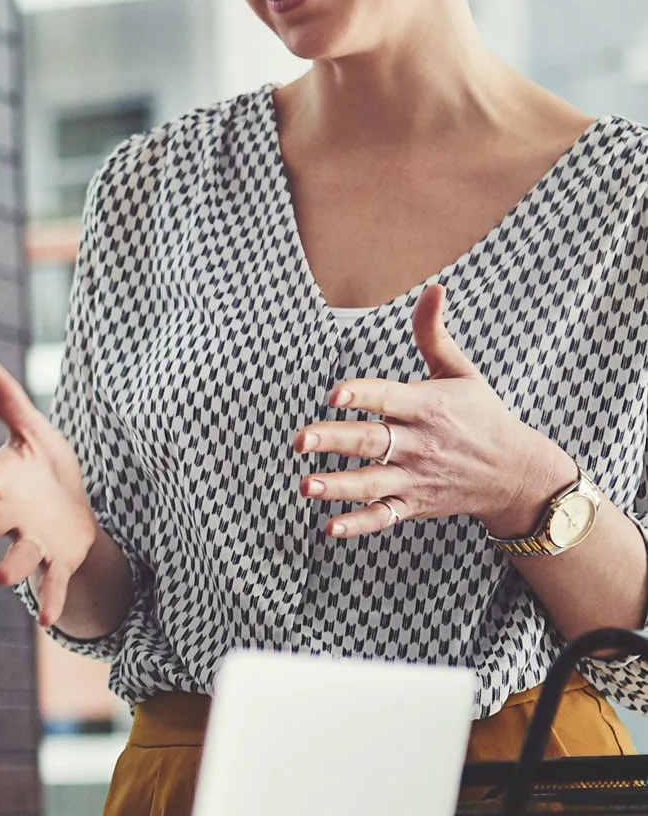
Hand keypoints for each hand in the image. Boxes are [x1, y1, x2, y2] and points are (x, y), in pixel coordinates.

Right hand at [0, 359, 100, 630]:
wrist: (73, 511)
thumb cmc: (44, 471)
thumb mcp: (32, 433)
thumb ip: (8, 403)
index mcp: (3, 482)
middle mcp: (13, 515)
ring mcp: (35, 540)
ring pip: (21, 555)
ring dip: (12, 567)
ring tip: (2, 578)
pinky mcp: (59, 560)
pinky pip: (53, 582)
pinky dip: (51, 599)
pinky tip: (49, 621)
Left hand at [295, 280, 575, 541]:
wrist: (515, 473)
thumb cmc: (481, 415)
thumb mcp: (461, 372)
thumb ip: (434, 334)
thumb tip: (433, 288)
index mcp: (428, 406)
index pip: (390, 398)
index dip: (363, 394)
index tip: (335, 393)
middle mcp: (420, 444)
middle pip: (373, 442)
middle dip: (335, 441)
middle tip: (300, 439)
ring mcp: (415, 478)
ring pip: (372, 484)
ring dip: (338, 486)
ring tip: (305, 486)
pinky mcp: (413, 504)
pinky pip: (382, 517)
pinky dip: (358, 524)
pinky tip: (328, 527)